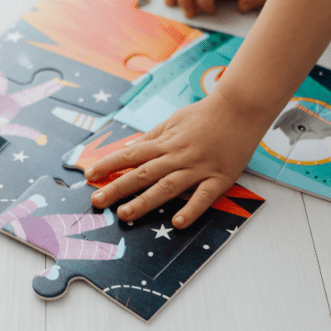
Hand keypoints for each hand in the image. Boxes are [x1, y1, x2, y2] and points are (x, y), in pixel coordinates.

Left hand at [85, 93, 269, 227]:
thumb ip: (153, 137)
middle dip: (118, 188)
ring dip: (145, 202)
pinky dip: (191, 209)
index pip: (131, 155)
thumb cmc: (206, 114)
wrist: (240, 108)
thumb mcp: (174, 120)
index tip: (90, 175)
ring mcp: (198, 168)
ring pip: (167, 187)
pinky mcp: (219, 178)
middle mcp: (178, 156)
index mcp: (166, 142)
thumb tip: (129, 150)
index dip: (109, 165)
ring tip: (125, 214)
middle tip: (97, 201)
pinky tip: (177, 222)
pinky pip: (203, 197)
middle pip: (143, 174)